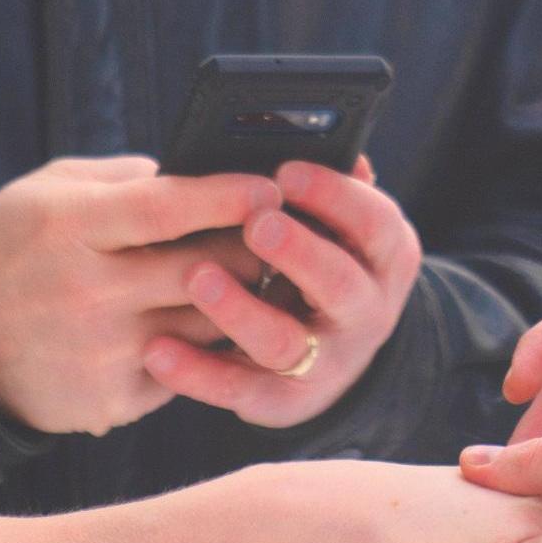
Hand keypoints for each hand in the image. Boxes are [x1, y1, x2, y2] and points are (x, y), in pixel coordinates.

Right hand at [0, 152, 422, 437]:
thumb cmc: (11, 246)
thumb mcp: (49, 191)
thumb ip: (124, 181)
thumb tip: (200, 176)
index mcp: (72, 228)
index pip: (168, 207)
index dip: (228, 196)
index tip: (271, 186)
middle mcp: (88, 292)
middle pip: (205, 269)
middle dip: (256, 250)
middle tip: (286, 235)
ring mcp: (102, 352)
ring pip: (208, 323)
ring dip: (241, 301)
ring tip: (261, 279)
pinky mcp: (112, 399)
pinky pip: (185, 365)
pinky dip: (204, 345)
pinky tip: (213, 324)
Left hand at [141, 160, 426, 431]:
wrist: (329, 354)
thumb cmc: (318, 262)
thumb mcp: (338, 227)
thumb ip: (327, 189)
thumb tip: (320, 140)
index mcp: (385, 261)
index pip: (377, 225)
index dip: (336, 197)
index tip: (286, 171)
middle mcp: (366, 315)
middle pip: (341, 287)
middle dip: (300, 253)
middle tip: (256, 223)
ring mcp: (326, 364)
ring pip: (286, 344)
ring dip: (240, 311)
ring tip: (198, 277)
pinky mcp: (282, 403)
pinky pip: (239, 391)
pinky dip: (197, 373)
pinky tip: (156, 349)